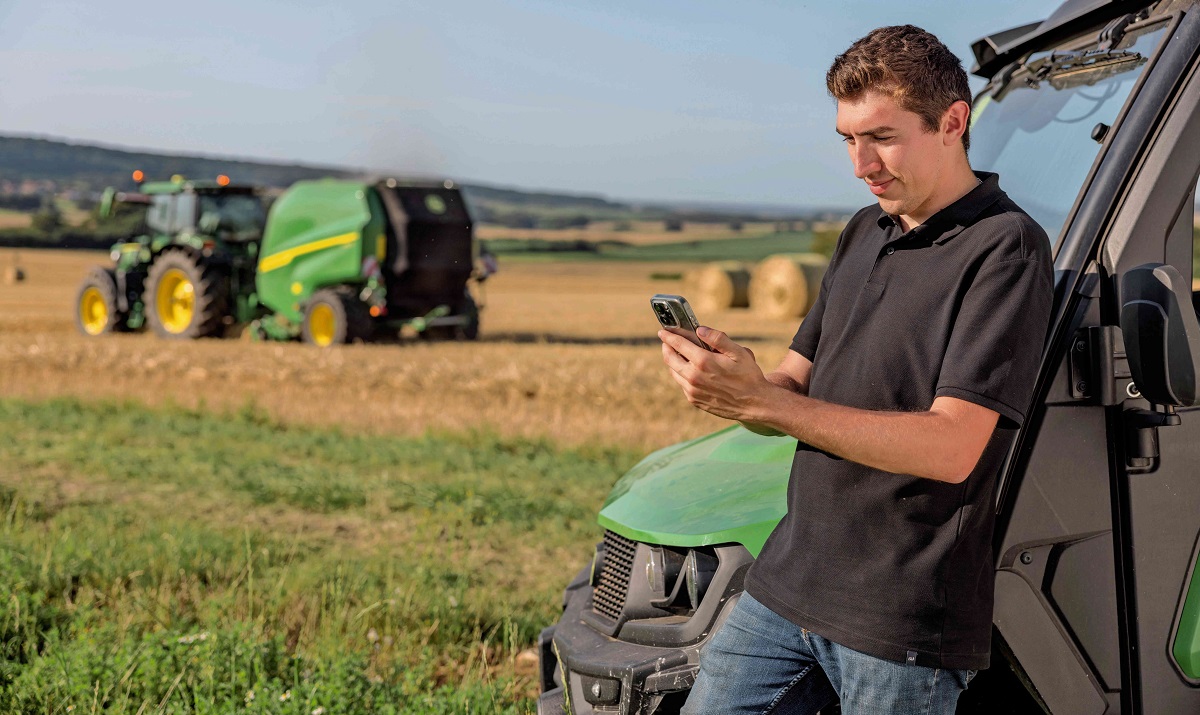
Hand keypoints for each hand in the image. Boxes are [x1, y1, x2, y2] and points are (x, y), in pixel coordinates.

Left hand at [658, 326, 775, 421]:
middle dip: (666, 347)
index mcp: (703, 362)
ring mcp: (692, 390)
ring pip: (674, 372)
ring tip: (677, 353)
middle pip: (669, 358)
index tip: (663, 331)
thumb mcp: (739, 352)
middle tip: (667, 340)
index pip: (678, 344)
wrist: (754, 404)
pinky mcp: (694, 400)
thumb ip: (718, 338)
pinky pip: (682, 383)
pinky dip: (681, 373)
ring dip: (672, 361)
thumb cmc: (749, 376)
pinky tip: (689, 369)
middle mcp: (693, 377)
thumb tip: (700, 329)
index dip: (669, 335)